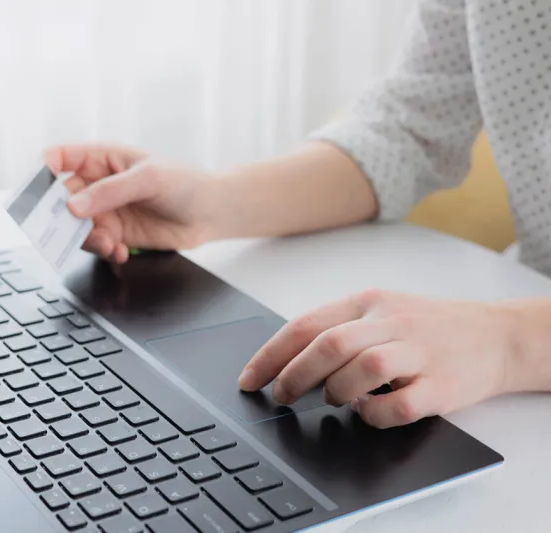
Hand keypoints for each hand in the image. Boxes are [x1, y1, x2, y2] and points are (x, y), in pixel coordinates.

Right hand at [45, 144, 216, 263]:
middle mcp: (100, 185)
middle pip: (61, 198)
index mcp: (104, 158)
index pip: (61, 158)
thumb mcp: (148, 178)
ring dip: (86, 238)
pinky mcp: (117, 234)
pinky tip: (120, 252)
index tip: (42, 189)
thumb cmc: (185, 183)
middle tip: (69, 228)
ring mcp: (106, 211)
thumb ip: (110, 191)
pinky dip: (103, 251)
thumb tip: (74, 206)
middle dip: (62, 215)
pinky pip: (96, 245)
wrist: (212, 213)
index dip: (45, 170)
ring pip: (76, 227)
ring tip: (108, 243)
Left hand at [237, 289, 522, 427]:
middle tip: (282, 397)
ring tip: (335, 400)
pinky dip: (374, 415)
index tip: (250, 379)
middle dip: (294, 376)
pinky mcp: (442, 385)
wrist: (498, 335)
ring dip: (336, 391)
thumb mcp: (380, 310)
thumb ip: (338, 328)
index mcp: (367, 302)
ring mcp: (418, 352)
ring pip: (362, 369)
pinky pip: (398, 405)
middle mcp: (390, 322)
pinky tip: (368, 411)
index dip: (270, 355)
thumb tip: (285, 360)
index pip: (305, 325)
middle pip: (328, 346)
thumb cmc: (429, 326)